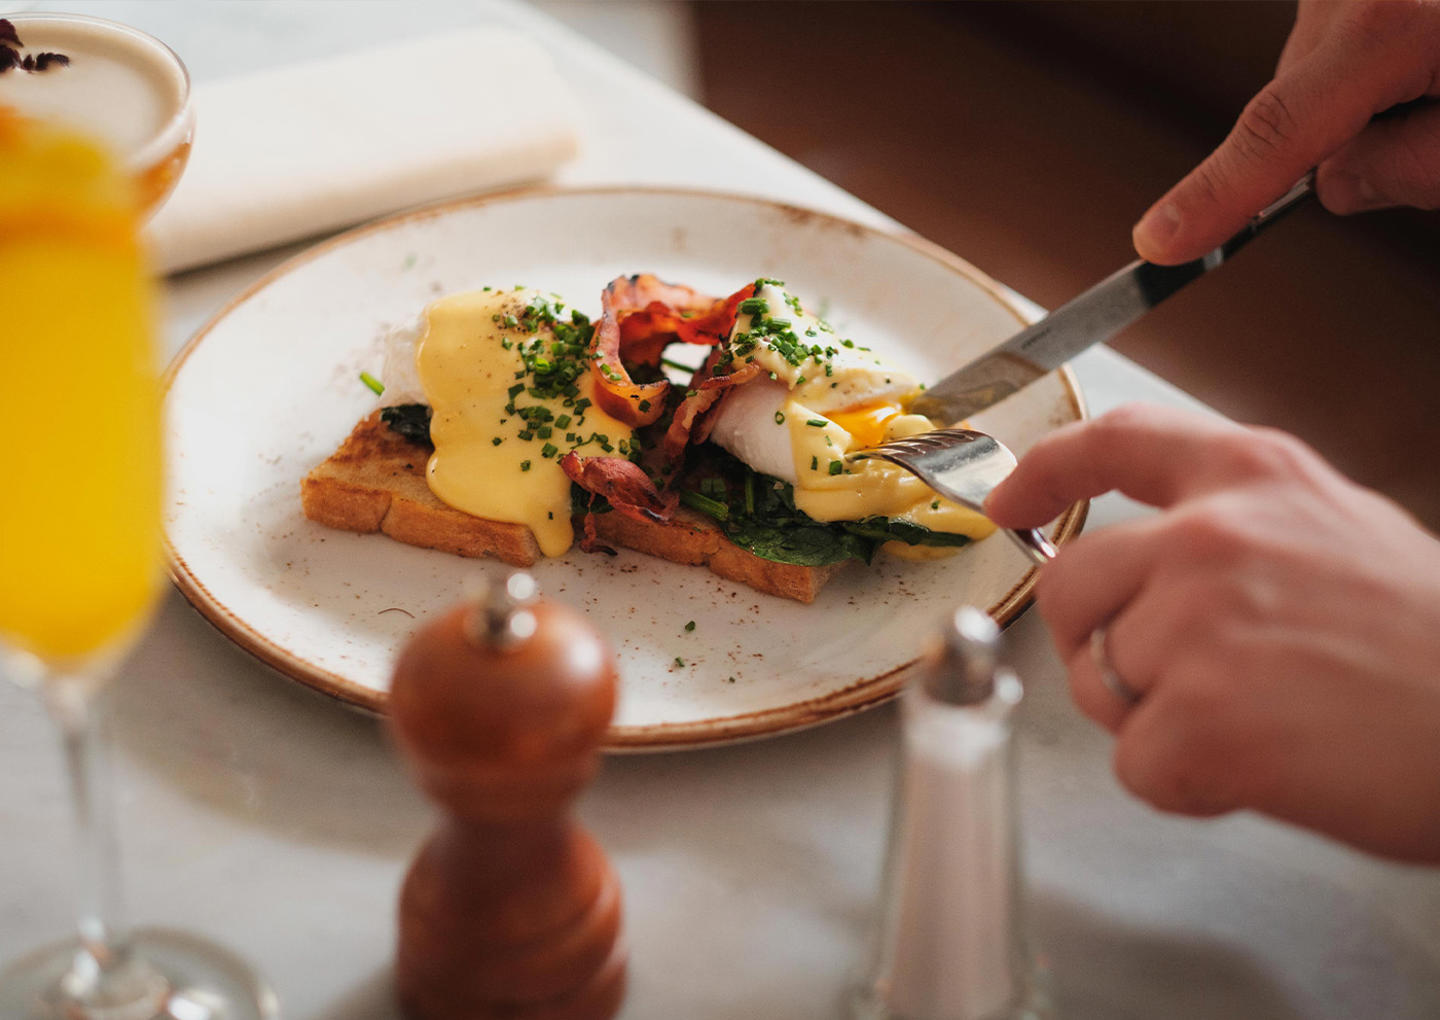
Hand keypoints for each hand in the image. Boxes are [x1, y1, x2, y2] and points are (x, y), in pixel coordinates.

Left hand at [985, 404, 1439, 862]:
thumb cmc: (1435, 648)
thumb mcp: (1342, 535)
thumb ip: (1239, 533)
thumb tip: (1159, 563)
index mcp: (1251, 479)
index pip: (1115, 443)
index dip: (1046, 470)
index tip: (1008, 498)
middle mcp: (1210, 537)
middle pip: (1070, 587)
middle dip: (1096, 639)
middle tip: (1165, 676)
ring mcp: (1196, 625)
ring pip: (1103, 681)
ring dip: (1156, 718)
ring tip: (1258, 721)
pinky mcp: (1196, 718)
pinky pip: (1136, 764)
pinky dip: (1185, 784)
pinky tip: (1260, 768)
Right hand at [1133, 0, 1439, 263]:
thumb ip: (1411, 172)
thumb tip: (1338, 183)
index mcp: (1386, 25)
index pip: (1276, 131)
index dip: (1217, 193)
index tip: (1161, 240)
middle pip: (1299, 117)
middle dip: (1354, 140)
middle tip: (1438, 117)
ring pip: (1311, 88)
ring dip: (1369, 99)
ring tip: (1439, 76)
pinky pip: (1330, 54)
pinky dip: (1369, 70)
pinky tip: (1423, 54)